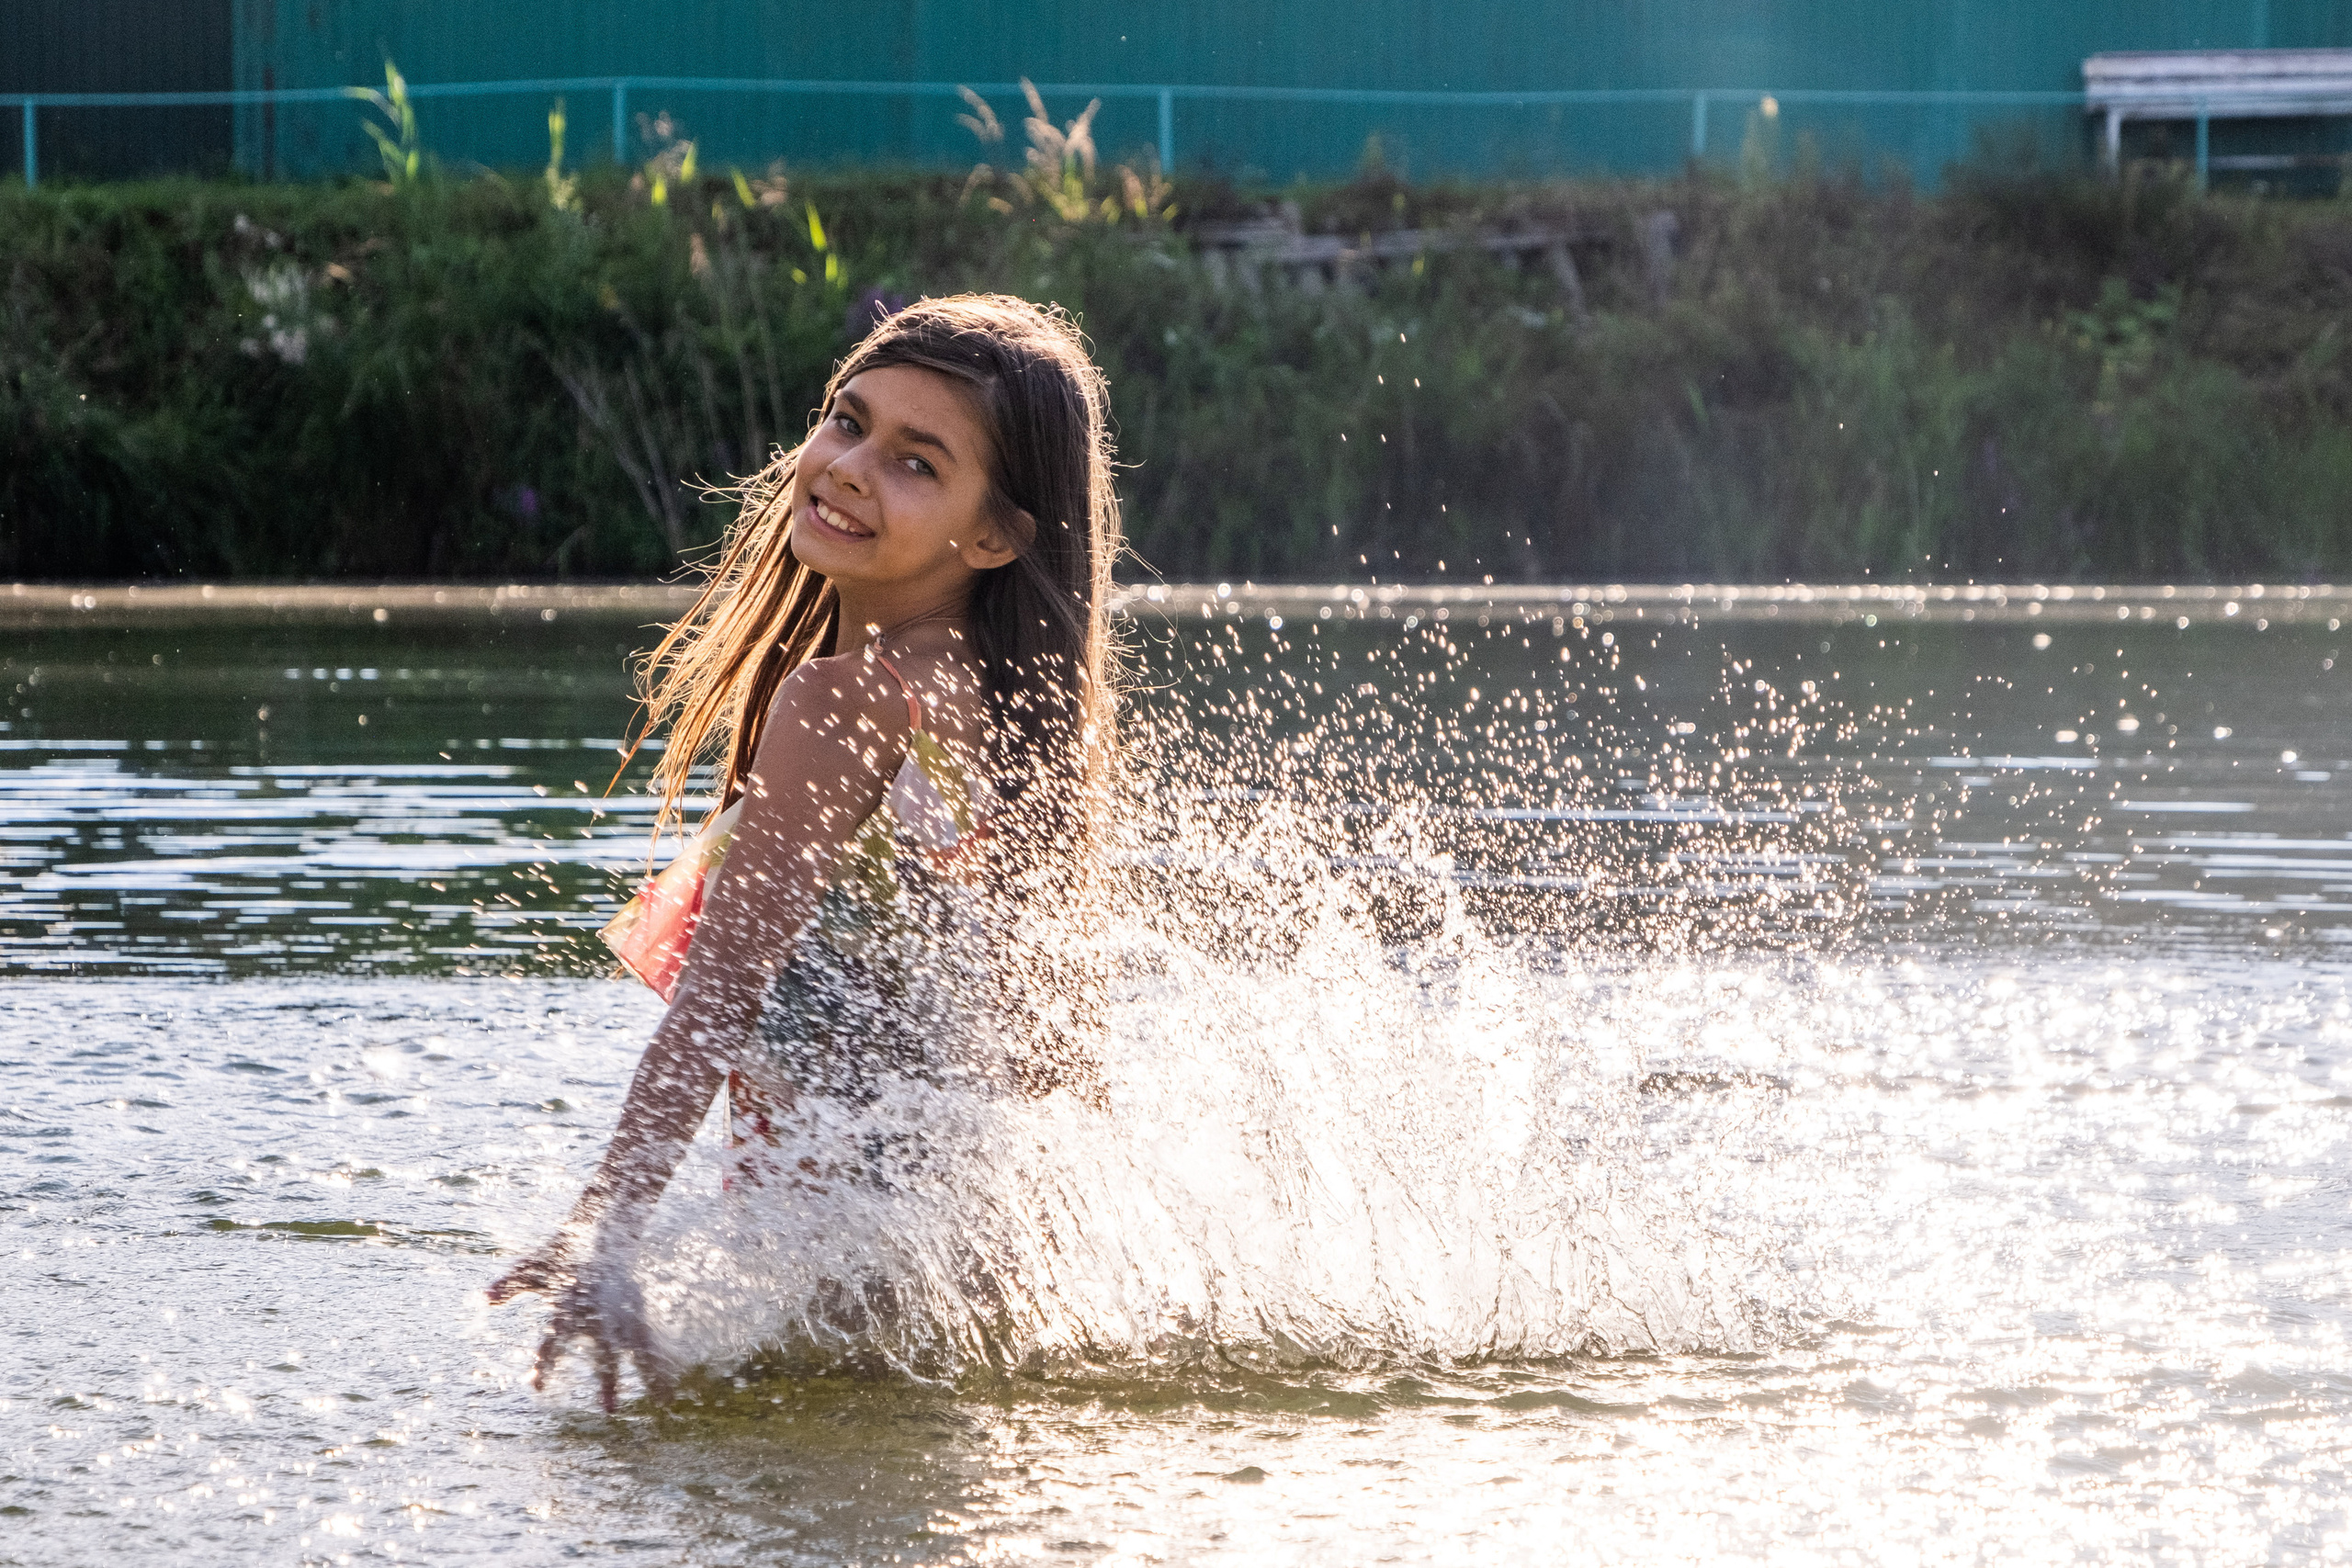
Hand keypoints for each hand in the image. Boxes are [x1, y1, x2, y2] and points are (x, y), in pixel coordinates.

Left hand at [489, 1237, 676, 1411]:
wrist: (601, 1229)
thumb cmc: (561, 1253)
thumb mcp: (532, 1267)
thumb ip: (511, 1284)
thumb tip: (485, 1299)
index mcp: (571, 1306)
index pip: (555, 1340)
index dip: (546, 1363)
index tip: (537, 1386)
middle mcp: (601, 1314)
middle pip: (606, 1352)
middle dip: (609, 1380)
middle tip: (610, 1410)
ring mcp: (623, 1314)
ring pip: (639, 1348)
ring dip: (649, 1375)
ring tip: (663, 1402)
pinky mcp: (636, 1313)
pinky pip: (650, 1342)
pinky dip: (659, 1364)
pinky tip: (667, 1392)